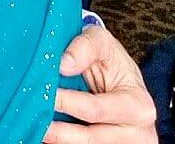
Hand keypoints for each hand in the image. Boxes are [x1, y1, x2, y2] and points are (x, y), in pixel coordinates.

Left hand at [43, 25, 156, 141]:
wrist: (121, 80)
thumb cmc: (111, 61)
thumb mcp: (101, 41)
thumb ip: (84, 46)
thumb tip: (63, 65)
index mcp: (138, 105)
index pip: (94, 109)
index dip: (66, 103)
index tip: (44, 95)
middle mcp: (139, 134)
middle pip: (90, 138)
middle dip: (60, 131)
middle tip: (35, 121)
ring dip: (61, 140)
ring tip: (39, 129)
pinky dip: (65, 142)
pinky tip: (50, 137)